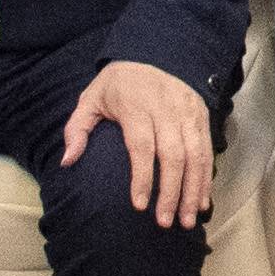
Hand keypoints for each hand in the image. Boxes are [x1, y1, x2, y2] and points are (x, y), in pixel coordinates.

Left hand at [68, 59, 215, 228]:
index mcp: (136, 106)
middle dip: (171, 192)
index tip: (140, 206)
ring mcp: (187, 112)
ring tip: (187, 220)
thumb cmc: (117, 84)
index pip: (142, 146)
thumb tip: (67, 161)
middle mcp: (166, 109)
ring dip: (193, 190)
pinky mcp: (201, 115)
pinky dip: (206, 177)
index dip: (142, 178)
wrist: (153, 52)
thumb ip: (77, 129)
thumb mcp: (90, 98)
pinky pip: (207, 150)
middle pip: (173, 155)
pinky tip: (202, 201)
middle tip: (165, 222)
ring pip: (195, 155)